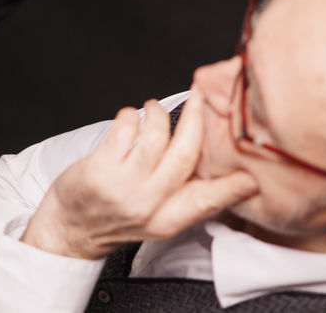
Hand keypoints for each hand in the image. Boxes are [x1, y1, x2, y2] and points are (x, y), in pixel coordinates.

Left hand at [21, 87, 258, 258]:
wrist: (72, 228)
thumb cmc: (117, 214)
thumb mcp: (158, 217)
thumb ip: (187, 194)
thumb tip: (226, 167)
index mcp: (170, 219)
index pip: (209, 200)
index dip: (234, 186)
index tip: (252, 172)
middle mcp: (150, 205)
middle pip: (186, 152)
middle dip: (196, 116)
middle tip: (200, 97)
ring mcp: (124, 188)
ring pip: (156, 135)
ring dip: (157, 112)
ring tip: (154, 108)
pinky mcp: (100, 171)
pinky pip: (126, 129)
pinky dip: (130, 115)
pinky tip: (129, 118)